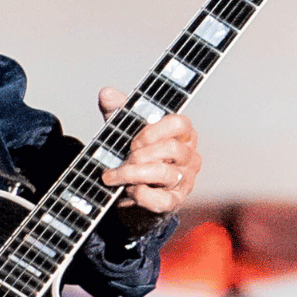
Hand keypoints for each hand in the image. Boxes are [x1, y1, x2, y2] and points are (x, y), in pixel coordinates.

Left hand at [96, 86, 199, 223]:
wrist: (130, 195)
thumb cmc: (135, 157)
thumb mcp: (125, 131)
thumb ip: (118, 112)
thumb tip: (107, 93)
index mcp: (183, 135)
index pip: (180, 123)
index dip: (153, 130)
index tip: (134, 139)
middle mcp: (190, 157)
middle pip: (172, 148)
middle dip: (139, 153)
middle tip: (123, 157)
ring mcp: (185, 182)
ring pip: (164, 174)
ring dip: (132, 174)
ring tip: (115, 176)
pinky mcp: (173, 203)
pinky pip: (159, 199)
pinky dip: (139, 194)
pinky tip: (128, 191)